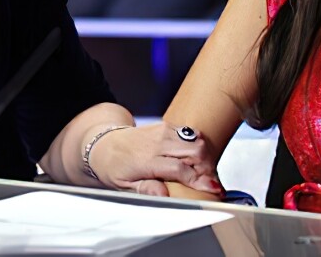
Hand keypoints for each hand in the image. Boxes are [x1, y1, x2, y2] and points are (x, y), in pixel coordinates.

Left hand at [86, 123, 223, 197]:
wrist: (105, 145)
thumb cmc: (115, 167)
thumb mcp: (125, 186)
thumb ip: (146, 189)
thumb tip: (163, 195)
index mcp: (146, 160)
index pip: (180, 169)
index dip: (200, 180)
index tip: (214, 190)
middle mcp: (157, 142)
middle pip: (195, 151)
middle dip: (208, 168)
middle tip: (211, 184)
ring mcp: (163, 131)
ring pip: (197, 140)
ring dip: (206, 157)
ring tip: (206, 174)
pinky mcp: (167, 126)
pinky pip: (192, 133)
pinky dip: (200, 147)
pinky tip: (197, 161)